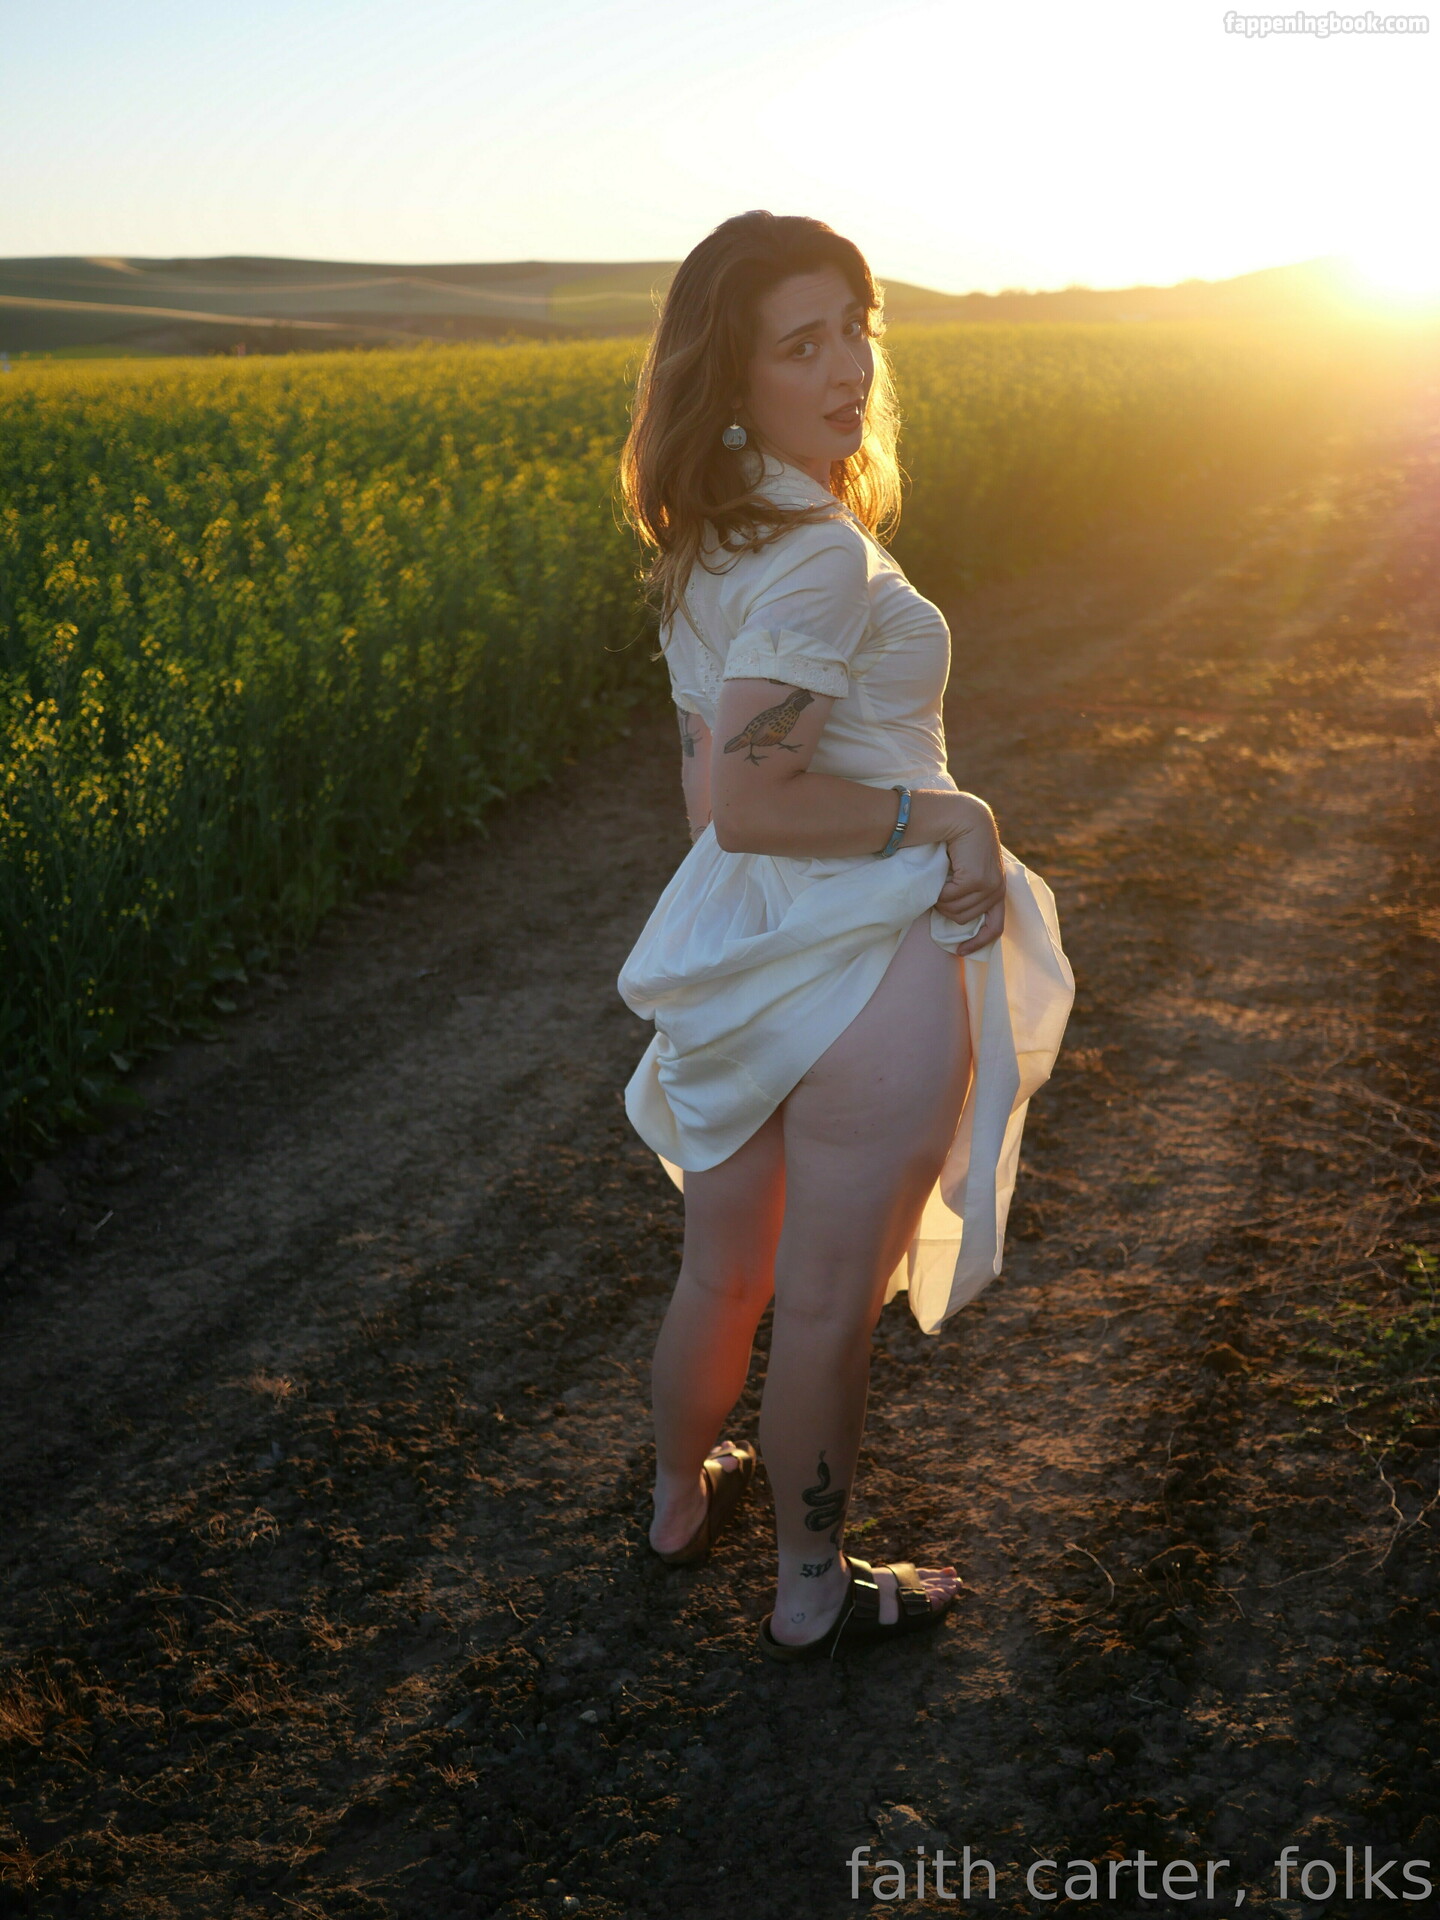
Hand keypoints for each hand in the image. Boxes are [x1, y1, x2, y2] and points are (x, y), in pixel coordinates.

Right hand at [935, 793, 1005, 954]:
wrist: (962, 816)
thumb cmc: (958, 843)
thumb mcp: (967, 870)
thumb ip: (967, 891)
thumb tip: (952, 918)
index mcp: (998, 891)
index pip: (995, 927)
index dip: (978, 943)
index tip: (960, 951)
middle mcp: (997, 891)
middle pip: (963, 920)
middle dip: (946, 909)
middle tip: (939, 887)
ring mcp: (989, 887)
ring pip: (953, 911)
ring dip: (940, 898)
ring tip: (942, 876)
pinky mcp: (976, 881)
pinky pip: (946, 899)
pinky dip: (938, 889)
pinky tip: (943, 870)